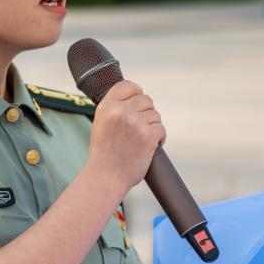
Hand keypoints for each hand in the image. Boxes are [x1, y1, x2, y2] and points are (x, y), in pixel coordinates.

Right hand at [85, 80, 165, 196]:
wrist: (104, 178)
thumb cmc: (104, 155)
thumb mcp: (101, 125)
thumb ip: (114, 110)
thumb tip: (136, 98)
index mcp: (106, 107)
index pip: (128, 86)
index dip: (136, 92)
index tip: (138, 102)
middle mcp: (120, 112)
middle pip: (146, 100)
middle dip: (146, 113)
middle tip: (139, 129)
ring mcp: (135, 123)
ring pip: (155, 115)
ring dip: (152, 127)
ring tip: (141, 141)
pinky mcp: (148, 136)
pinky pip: (161, 129)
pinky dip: (159, 138)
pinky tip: (150, 147)